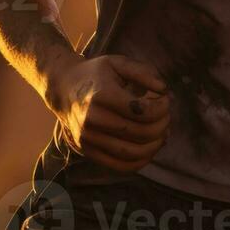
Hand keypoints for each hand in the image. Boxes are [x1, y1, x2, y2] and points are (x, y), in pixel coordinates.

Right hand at [43, 54, 170, 171]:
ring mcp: (88, 138)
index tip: (164, 99)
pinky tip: (149, 149)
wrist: (63, 88)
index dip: (162, 107)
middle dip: (162, 125)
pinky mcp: (88, 151)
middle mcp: (92, 119)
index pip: (142, 111)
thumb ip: (143, 72)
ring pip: (133, 153)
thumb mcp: (118, 63)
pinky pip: (120, 166)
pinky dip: (141, 161)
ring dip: (155, 145)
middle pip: (140, 133)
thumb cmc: (96, 74)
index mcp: (101, 95)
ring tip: (162, 133)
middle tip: (166, 117)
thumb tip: (164, 89)